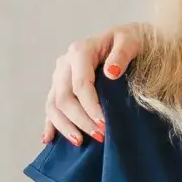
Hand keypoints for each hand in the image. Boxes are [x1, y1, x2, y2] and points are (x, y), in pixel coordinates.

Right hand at [42, 25, 147, 144]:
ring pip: (53, 104)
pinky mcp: (60, 86)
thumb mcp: (132, 40)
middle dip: (80, 120)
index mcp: (80, 51)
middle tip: (100, 136)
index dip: (90, 107)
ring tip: (80, 142)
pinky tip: (48, 139)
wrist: (128, 38)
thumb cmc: (132, 39)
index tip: (104, 124)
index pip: (80, 85)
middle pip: (64, 97)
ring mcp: (60, 75)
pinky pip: (51, 106)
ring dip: (64, 126)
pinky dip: (49, 123)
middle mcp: (65, 63)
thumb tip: (111, 72)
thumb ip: (122, 54)